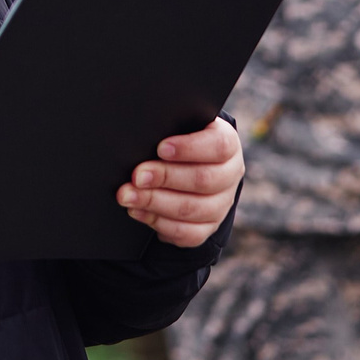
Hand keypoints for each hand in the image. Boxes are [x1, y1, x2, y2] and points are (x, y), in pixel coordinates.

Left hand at [118, 118, 243, 247]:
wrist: (189, 163)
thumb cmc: (179, 139)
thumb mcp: (179, 127)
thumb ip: (168, 127)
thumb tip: (142, 136)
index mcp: (228, 144)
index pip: (218, 146)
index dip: (189, 148)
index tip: (161, 148)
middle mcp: (230, 175)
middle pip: (203, 180)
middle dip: (165, 177)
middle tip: (137, 176)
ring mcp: (222, 204)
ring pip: (194, 209)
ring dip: (156, 203)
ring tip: (128, 196)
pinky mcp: (209, 227)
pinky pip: (188, 233)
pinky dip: (160, 223)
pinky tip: (138, 212)